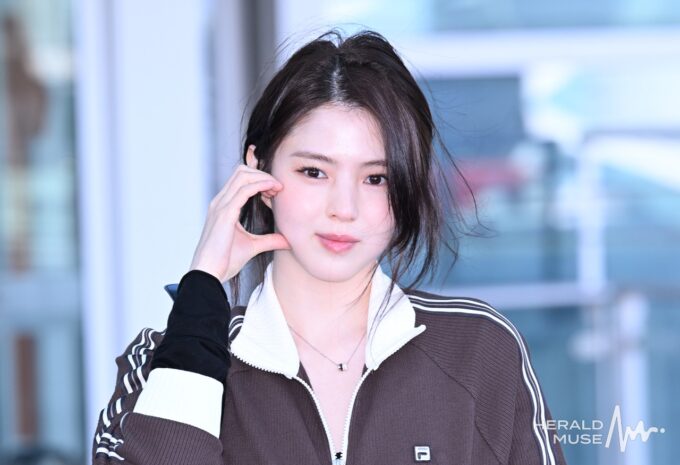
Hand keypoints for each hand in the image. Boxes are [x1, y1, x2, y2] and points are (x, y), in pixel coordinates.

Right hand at [189, 145, 289, 281]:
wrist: (209, 273)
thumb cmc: (224, 261)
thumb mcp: (252, 246)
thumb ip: (269, 240)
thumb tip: (287, 240)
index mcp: (223, 207)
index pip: (240, 179)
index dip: (259, 179)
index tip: (275, 190)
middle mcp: (220, 202)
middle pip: (241, 172)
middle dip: (262, 174)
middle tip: (278, 188)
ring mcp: (221, 206)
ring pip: (243, 176)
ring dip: (263, 177)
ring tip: (278, 188)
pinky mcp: (225, 213)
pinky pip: (244, 190)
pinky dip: (260, 184)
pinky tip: (272, 189)